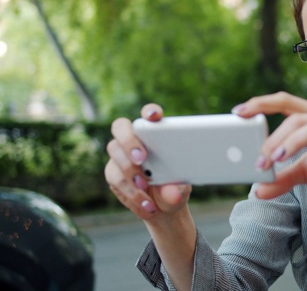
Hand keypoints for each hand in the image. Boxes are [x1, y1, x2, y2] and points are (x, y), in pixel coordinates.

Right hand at [104, 104, 191, 219]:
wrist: (164, 206)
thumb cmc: (175, 187)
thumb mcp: (182, 189)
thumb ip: (178, 189)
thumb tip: (172, 192)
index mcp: (156, 133)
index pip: (150, 115)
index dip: (150, 111)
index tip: (154, 115)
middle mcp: (134, 139)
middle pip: (120, 128)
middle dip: (130, 142)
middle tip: (142, 158)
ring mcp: (120, 155)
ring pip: (115, 155)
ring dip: (130, 173)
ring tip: (146, 189)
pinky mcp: (113, 172)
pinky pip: (116, 179)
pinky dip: (131, 194)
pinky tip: (145, 205)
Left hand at [233, 92, 306, 202]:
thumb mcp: (305, 173)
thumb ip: (282, 178)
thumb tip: (258, 190)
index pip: (285, 103)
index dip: (262, 104)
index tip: (238, 112)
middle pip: (297, 117)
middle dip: (274, 138)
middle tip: (259, 161)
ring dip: (294, 141)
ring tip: (276, 159)